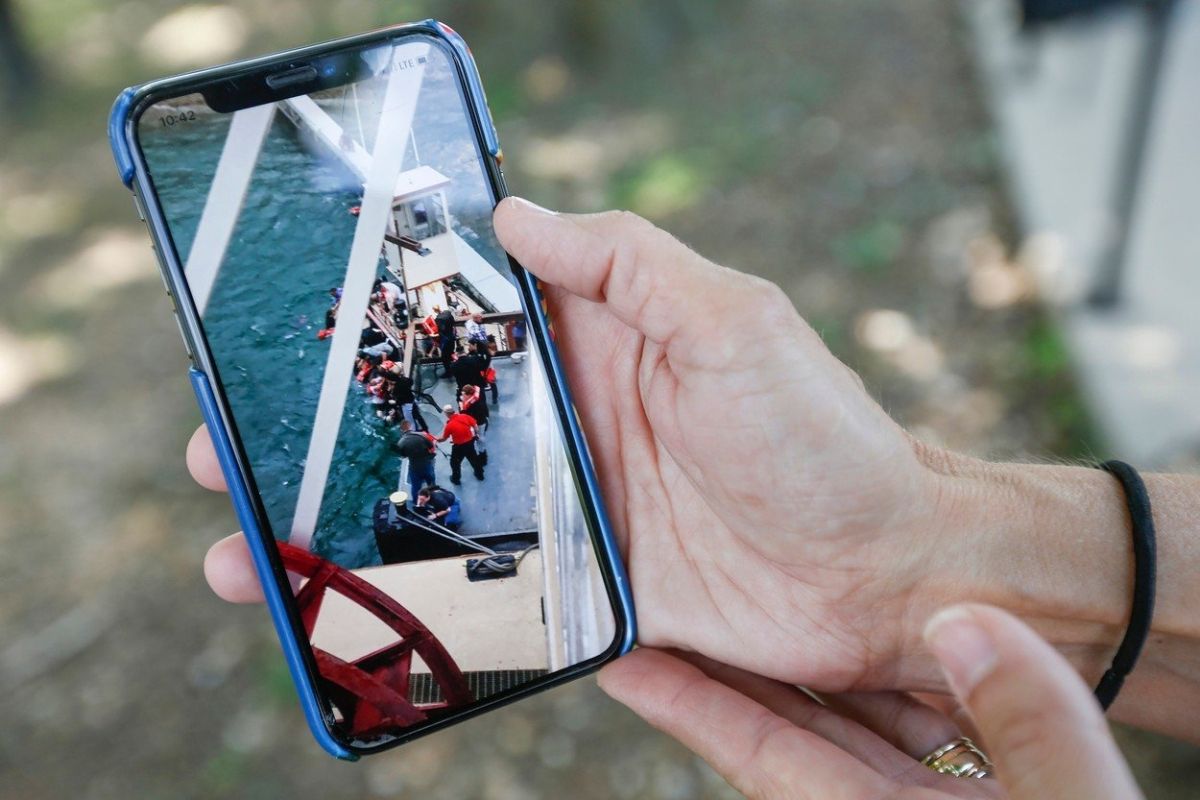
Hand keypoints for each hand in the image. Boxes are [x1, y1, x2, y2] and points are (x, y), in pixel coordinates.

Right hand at [190, 199, 961, 692]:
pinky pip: (485, 592)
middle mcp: (570, 423)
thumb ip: (628, 262)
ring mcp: (572, 509)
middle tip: (226, 447)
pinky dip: (414, 601)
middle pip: (423, 420)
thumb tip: (518, 208)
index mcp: (597, 344)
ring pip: (432, 510)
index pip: (465, 315)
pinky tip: (344, 612)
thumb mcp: (734, 321)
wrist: (884, 573)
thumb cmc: (824, 439)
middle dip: (325, 432)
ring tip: (249, 551)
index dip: (376, 319)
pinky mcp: (587, 586)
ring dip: (341, 526)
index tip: (289, 334)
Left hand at [599, 604, 1142, 798]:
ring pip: (846, 731)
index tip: (629, 658)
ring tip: (761, 603)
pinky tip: (877, 647)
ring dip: (809, 673)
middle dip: (735, 673)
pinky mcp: (966, 798)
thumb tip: (966, 628)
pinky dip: (887, 694)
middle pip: (786, 738)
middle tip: (679, 603)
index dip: (692, 705)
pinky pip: (907, 738)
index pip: (765, 759)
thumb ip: (1029, 727)